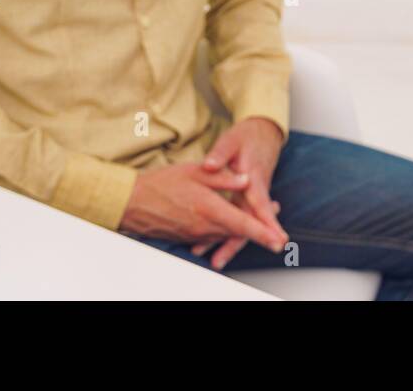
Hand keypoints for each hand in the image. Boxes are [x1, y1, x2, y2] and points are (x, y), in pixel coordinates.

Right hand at [118, 160, 285, 253]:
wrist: (132, 202)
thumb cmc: (162, 183)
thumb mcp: (196, 172)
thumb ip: (224, 177)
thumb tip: (246, 180)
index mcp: (210, 209)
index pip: (243, 224)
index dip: (264, 233)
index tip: (280, 241)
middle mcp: (205, 226)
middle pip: (239, 232)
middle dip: (260, 230)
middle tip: (277, 222)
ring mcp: (196, 235)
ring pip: (227, 235)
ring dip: (244, 229)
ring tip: (261, 219)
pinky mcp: (190, 237)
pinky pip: (214, 236)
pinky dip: (227, 230)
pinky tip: (231, 220)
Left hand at [189, 117, 287, 269]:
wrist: (262, 134)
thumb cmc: (248, 138)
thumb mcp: (232, 140)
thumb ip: (220, 153)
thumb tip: (209, 165)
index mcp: (254, 177)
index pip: (260, 202)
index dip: (267, 221)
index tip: (276, 239)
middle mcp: (256, 190)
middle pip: (250, 221)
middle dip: (237, 243)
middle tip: (220, 261)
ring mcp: (252, 197)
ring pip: (244, 223)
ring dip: (230, 242)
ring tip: (214, 260)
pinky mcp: (247, 199)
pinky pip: (240, 218)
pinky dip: (230, 232)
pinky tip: (216, 245)